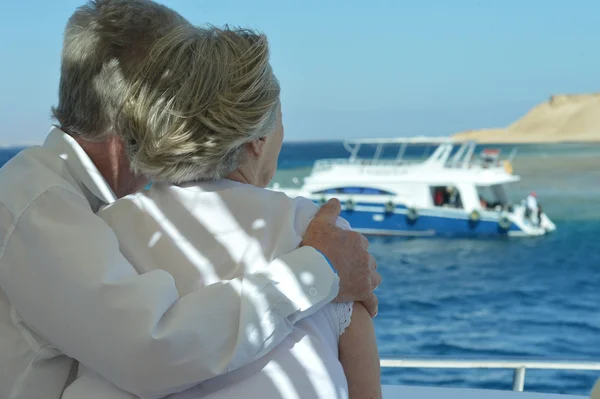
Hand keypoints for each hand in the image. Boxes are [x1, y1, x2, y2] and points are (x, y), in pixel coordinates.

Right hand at [301, 199, 380, 316]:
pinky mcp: (363, 291)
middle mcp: (365, 257)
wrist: (312, 270)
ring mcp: (365, 275)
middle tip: (348, 271)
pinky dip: (372, 306)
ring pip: (374, 278)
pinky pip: (372, 301)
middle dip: (362, 264)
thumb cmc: (314, 246)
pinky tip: (372, 311)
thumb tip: (336, 200)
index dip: (353, 249)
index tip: (343, 254)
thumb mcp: (319, 222)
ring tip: (360, 286)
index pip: (361, 244)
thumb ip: (329, 210)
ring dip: (369, 281)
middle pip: (369, 261)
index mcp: (357, 240)